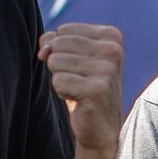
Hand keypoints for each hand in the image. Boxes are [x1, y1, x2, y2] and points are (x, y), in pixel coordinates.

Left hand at [39, 23, 123, 153]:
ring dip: (60, 80)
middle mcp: (113, 50)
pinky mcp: (97, 89)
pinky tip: (78, 100)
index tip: (80, 68)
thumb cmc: (84, 88)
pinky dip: (62, 92)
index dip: (61, 51)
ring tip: (78, 90)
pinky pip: (58, 81)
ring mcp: (108, 70)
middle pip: (58, 44)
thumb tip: (44, 48)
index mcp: (112, 36)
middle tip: (78, 81)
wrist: (100, 128)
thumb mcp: (71, 58)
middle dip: (59, 65)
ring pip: (55, 62)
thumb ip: (54, 43)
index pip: (64, 30)